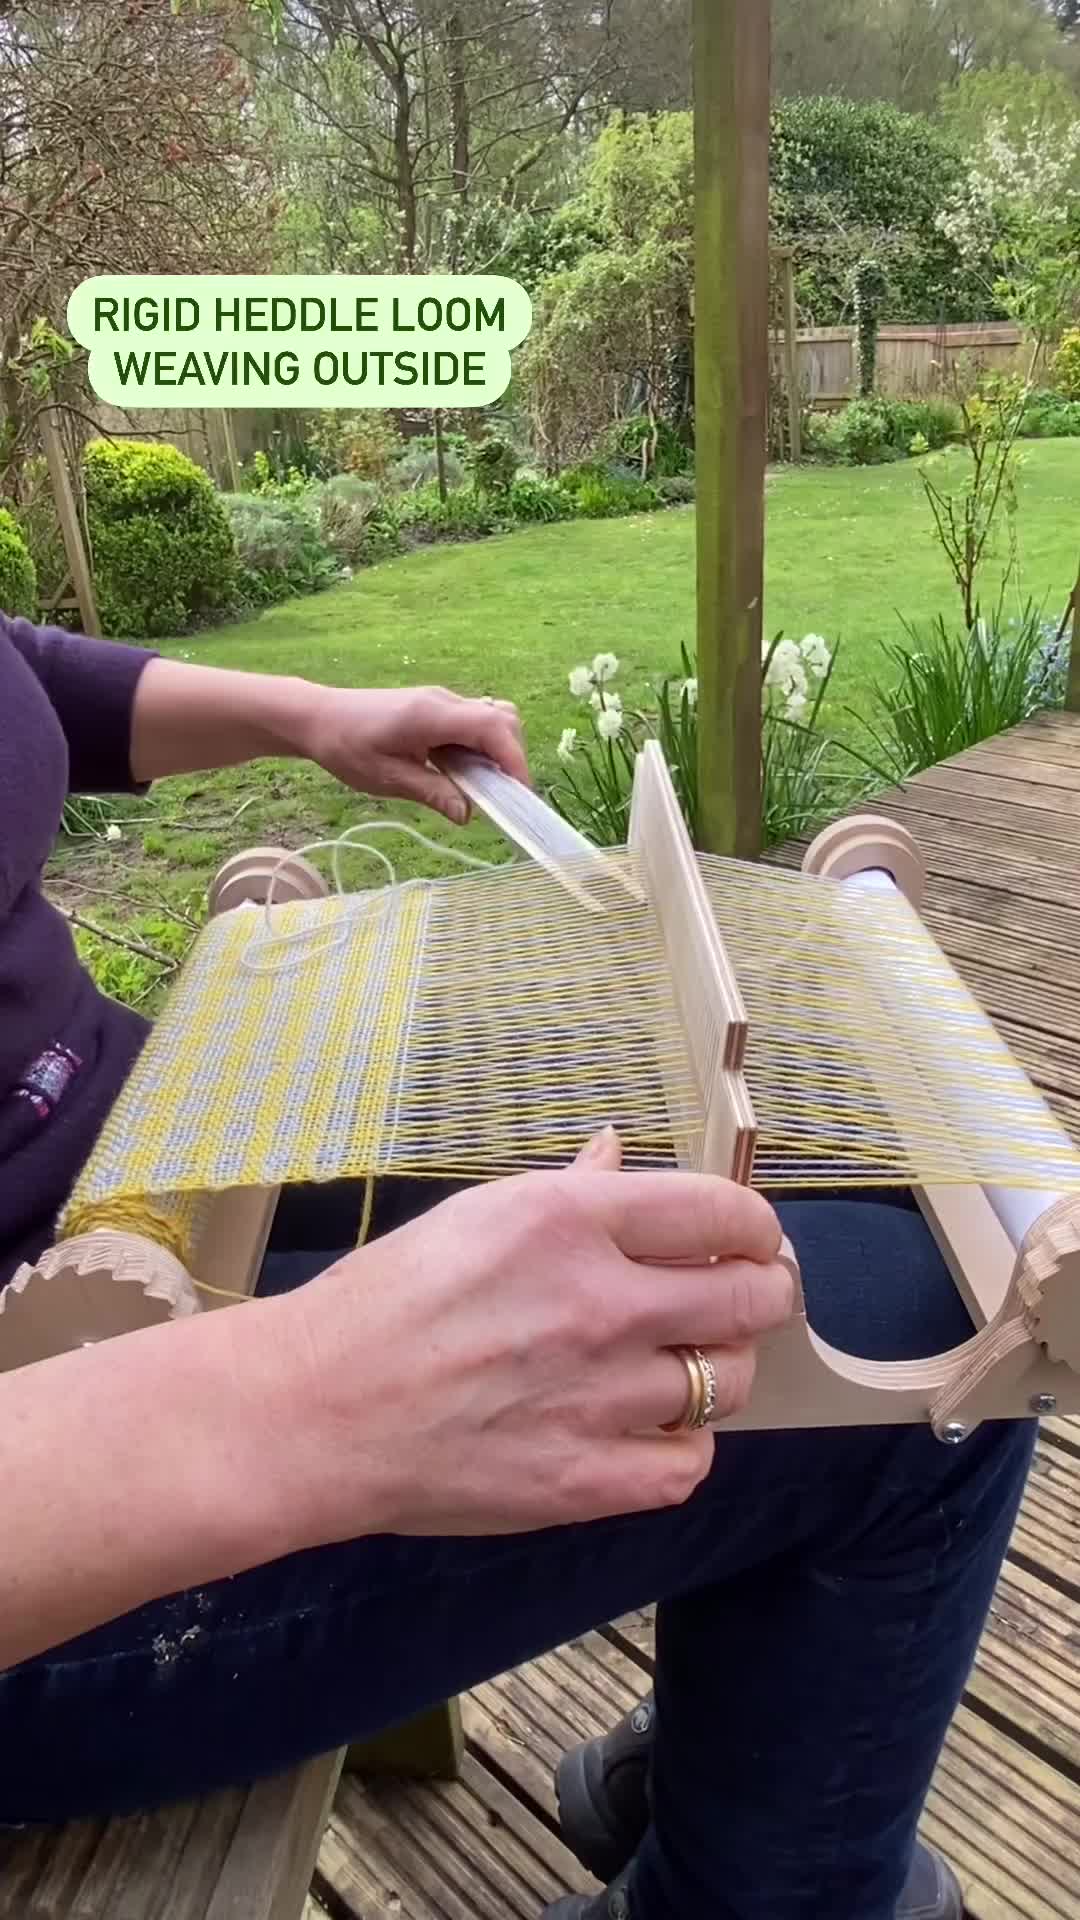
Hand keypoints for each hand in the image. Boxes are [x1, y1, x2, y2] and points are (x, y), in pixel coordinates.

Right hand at [275, 1131, 793, 1543]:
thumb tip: (617, 1150)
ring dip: (719, 1368)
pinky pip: (688, 1464)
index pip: (722, 1212)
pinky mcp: (584, 1478)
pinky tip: (653, 1428)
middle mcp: (598, 1303)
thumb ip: (568, 1188)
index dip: (755, 1226)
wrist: (312, 1411)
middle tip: (752, 1294)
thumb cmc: (381, 1304)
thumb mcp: (475, 1216)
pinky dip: (682, 1446)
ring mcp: (597, 1396)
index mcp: (568, 1222)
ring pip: (728, 1381)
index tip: (751, 1238)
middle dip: (765, 1292)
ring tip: (688, 1361)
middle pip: (749, 1298)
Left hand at [297, 683, 527, 823]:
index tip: (519, 794)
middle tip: (502, 796)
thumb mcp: (386, 778)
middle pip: (502, 719)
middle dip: (512, 757)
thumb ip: (431, 793)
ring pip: (491, 718)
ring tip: (483, 787)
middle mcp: (443, 701)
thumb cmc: (346, 747)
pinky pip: (473, 722)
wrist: (318, 717)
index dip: (514, 760)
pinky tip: (463, 773)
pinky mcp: (436, 708)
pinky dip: (480, 747)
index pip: (492, 728)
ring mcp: (441, 701)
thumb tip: (467, 814)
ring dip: (497, 752)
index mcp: (432, 715)